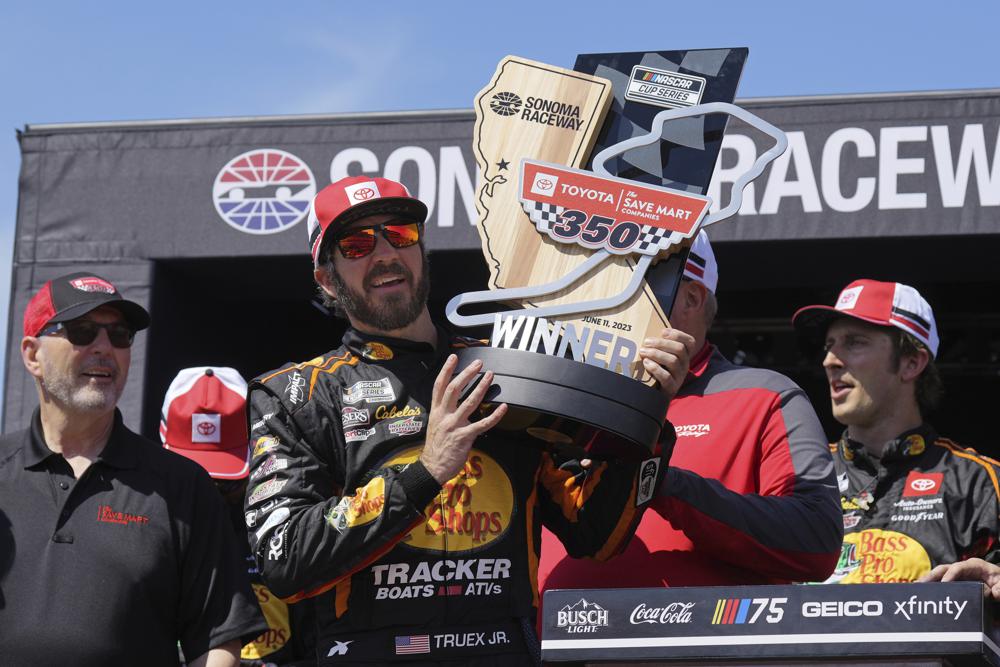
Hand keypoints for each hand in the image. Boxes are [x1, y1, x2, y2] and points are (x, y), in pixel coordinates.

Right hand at [420, 355, 507, 483]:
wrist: (433, 468)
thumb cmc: (436, 448)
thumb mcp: (435, 425)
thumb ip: (444, 413)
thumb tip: (455, 404)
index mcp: (436, 411)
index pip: (439, 386)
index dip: (446, 370)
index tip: (453, 358)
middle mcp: (444, 415)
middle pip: (454, 389)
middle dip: (466, 374)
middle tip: (478, 364)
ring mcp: (454, 425)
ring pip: (469, 402)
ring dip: (481, 387)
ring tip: (490, 376)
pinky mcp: (465, 436)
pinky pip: (483, 424)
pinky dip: (494, 415)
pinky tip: (503, 408)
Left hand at [639, 328, 695, 400]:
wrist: (656, 396)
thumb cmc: (657, 371)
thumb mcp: (662, 357)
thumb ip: (659, 346)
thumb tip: (645, 328)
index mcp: (684, 355)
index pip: (690, 341)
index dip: (678, 334)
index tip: (663, 331)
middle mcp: (685, 365)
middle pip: (679, 349)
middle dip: (662, 343)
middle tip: (646, 342)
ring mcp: (679, 377)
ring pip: (673, 361)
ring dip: (656, 354)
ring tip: (643, 352)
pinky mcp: (671, 388)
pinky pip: (667, 377)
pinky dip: (656, 368)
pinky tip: (646, 363)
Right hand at [918, 557, 999, 599]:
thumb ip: (999, 590)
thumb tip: (992, 593)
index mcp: (975, 566)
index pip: (958, 567)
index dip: (949, 575)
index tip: (943, 584)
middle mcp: (964, 568)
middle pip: (944, 569)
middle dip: (931, 576)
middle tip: (919, 584)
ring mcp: (959, 575)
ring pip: (940, 575)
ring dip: (928, 581)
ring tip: (916, 588)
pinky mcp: (957, 583)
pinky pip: (943, 583)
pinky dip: (933, 586)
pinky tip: (924, 592)